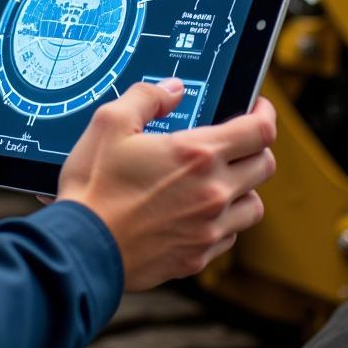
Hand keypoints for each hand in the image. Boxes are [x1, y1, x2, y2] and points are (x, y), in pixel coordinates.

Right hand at [57, 81, 276, 290]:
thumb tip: (173, 89)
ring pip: (254, 205)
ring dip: (244, 187)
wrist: (83, 247)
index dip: (265, 113)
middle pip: (264, 166)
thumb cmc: (94, 185)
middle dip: (256, 147)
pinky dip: (224, 221)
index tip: (258, 107)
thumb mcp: (111, 122)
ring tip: (221, 179)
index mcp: (196, 155)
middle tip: (238, 141)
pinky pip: (230, 236)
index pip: (259, 131)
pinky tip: (200, 211)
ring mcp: (208, 229)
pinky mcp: (197, 257)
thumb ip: (147, 96)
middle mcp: (212, 192)